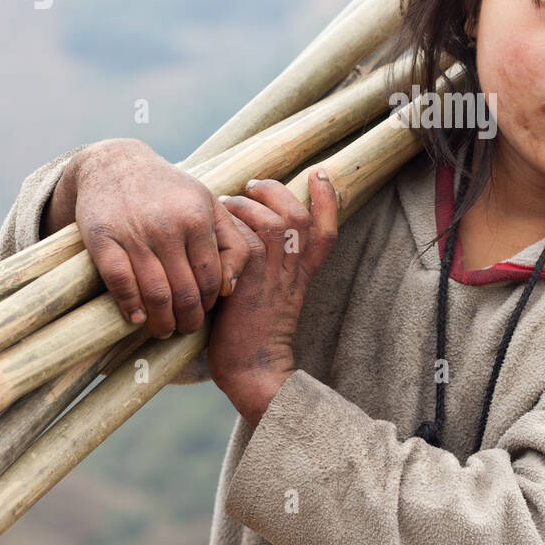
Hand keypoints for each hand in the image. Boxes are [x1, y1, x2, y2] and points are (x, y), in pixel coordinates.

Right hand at [69, 139, 242, 338]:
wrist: (116, 164)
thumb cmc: (170, 190)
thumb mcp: (208, 205)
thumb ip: (231, 243)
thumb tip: (230, 288)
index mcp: (198, 217)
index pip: (211, 278)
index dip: (210, 302)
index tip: (205, 312)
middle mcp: (168, 225)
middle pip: (185, 291)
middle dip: (188, 319)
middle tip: (185, 328)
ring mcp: (134, 232)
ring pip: (155, 293)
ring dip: (161, 321)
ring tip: (163, 330)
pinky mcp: (102, 238)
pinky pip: (120, 282)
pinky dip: (130, 306)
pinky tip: (137, 318)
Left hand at [207, 168, 338, 426]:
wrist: (253, 370)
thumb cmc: (254, 338)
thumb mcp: (271, 298)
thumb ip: (268, 269)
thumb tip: (247, 237)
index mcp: (303, 275)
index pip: (326, 230)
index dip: (327, 200)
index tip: (320, 174)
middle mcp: (293, 270)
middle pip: (298, 216)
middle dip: (277, 190)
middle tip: (255, 184)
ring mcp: (273, 274)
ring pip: (271, 220)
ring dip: (249, 203)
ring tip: (230, 201)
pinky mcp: (250, 279)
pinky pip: (246, 237)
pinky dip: (233, 223)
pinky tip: (217, 223)